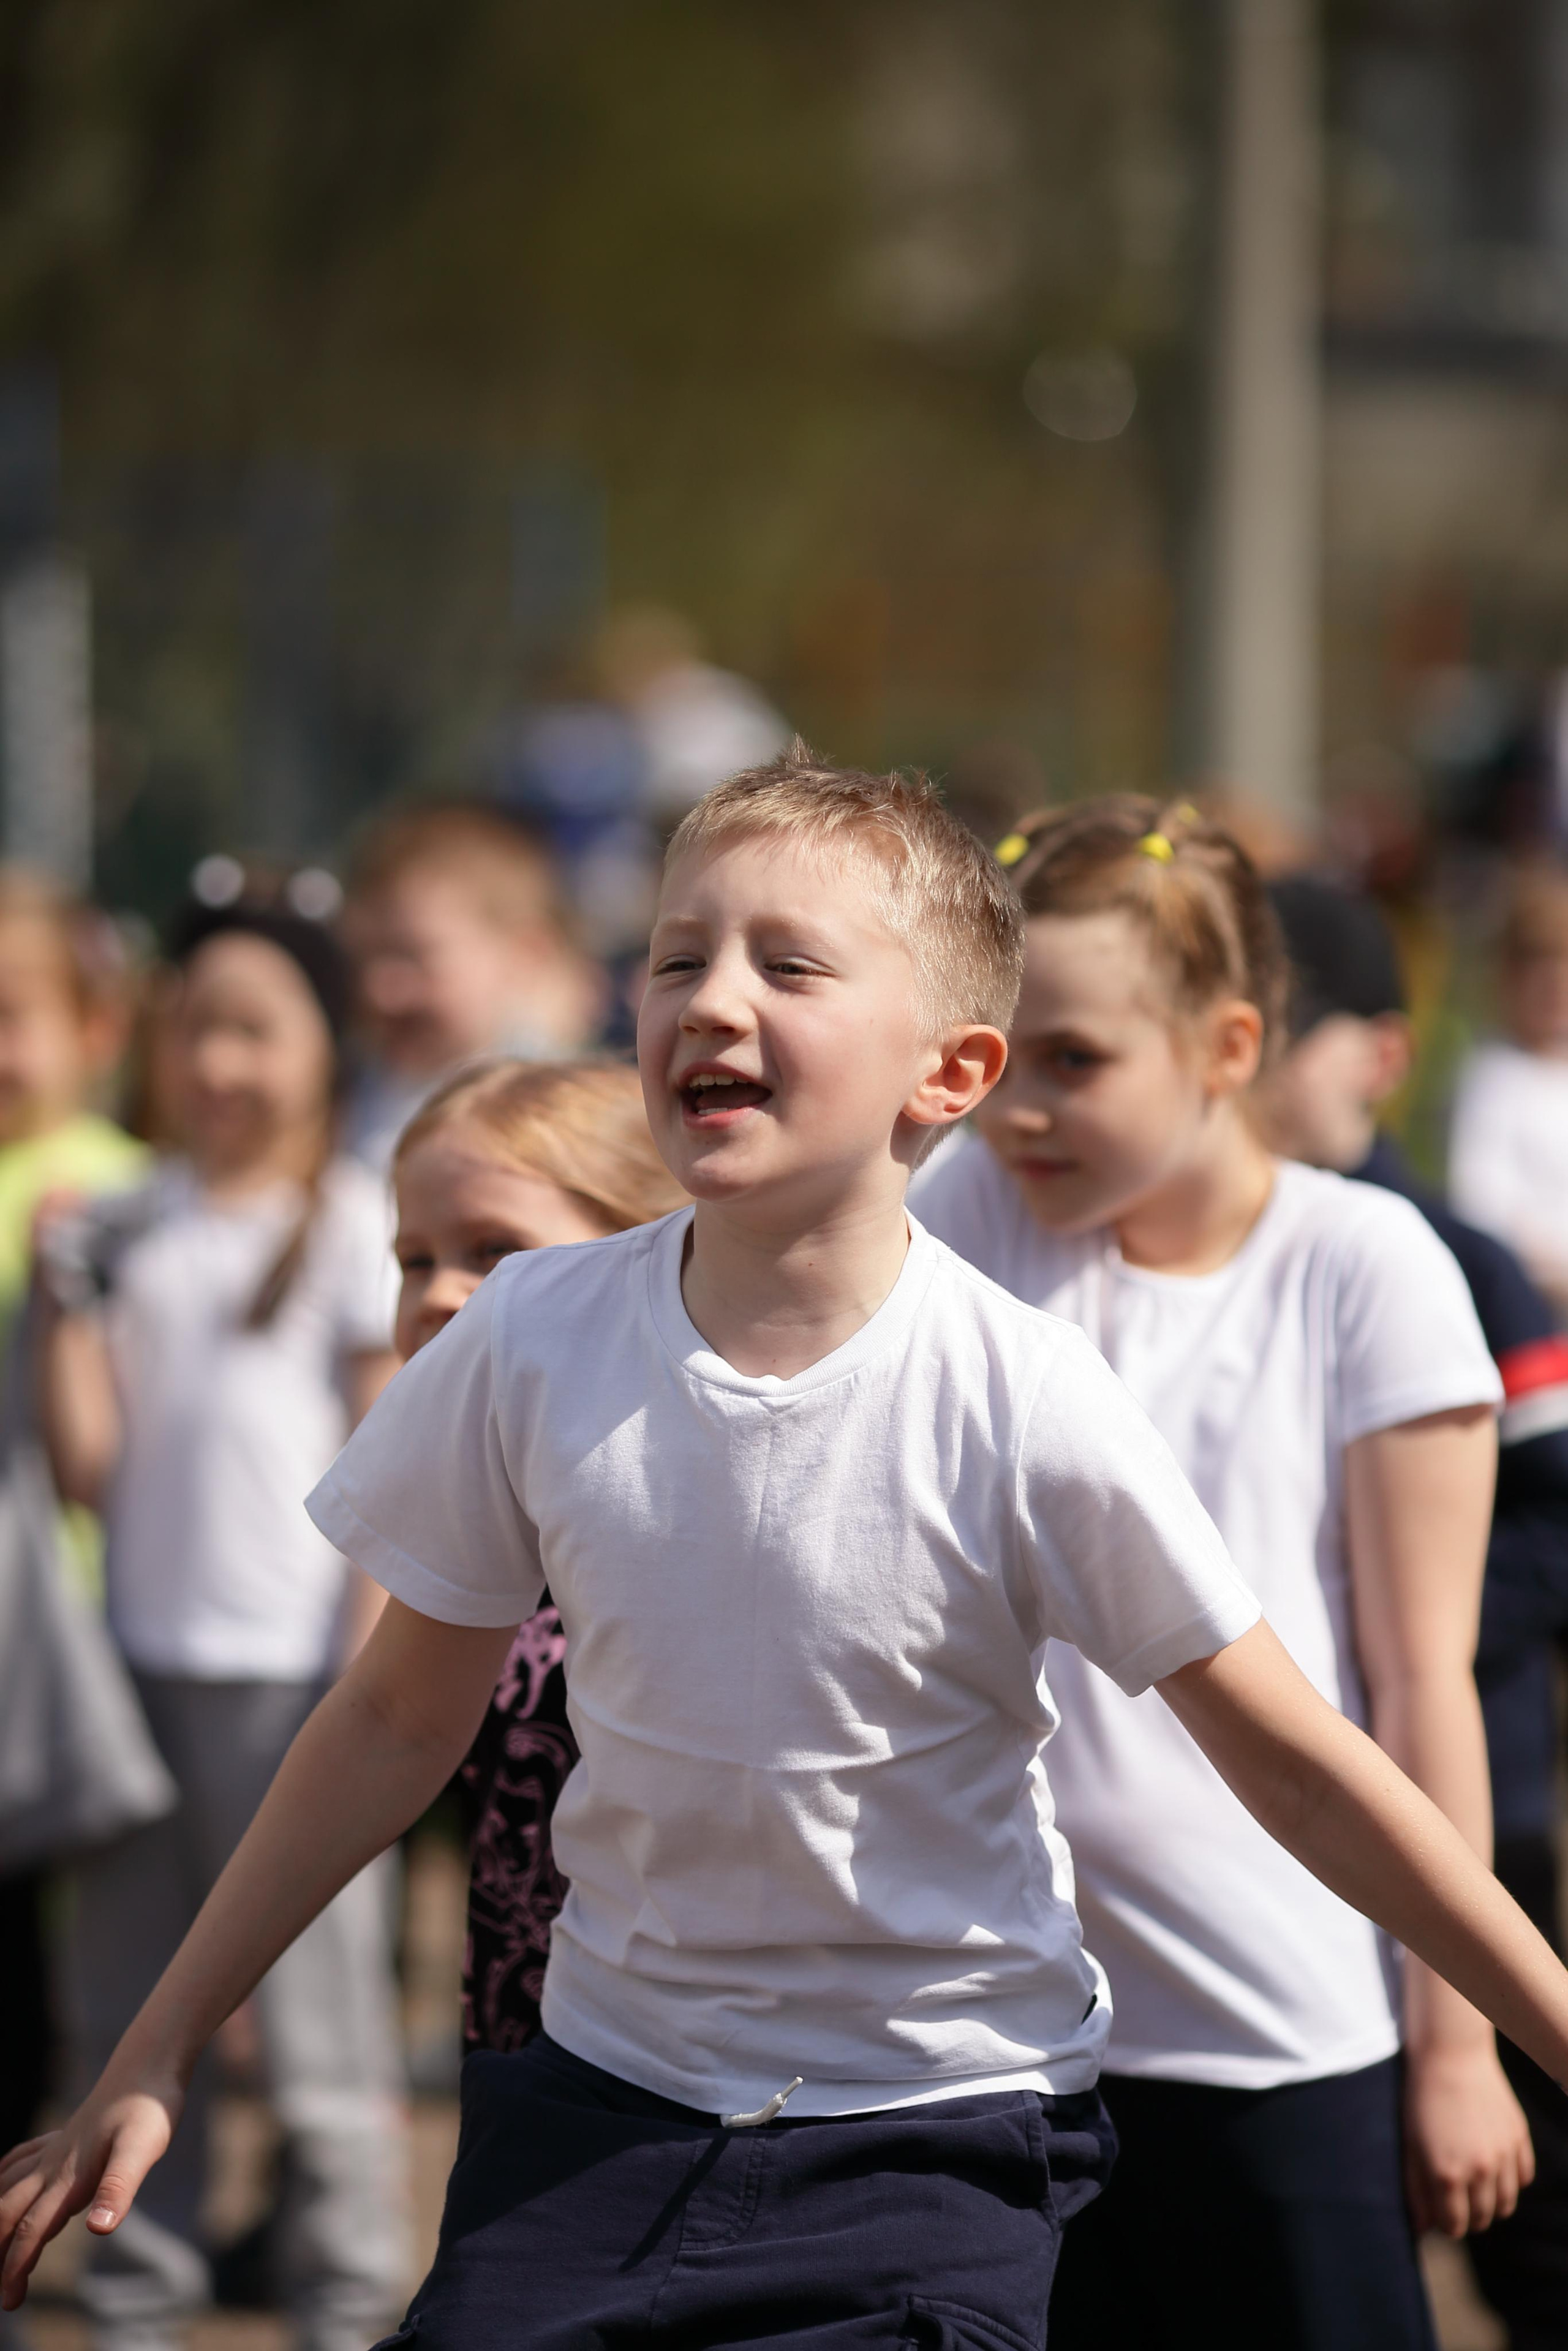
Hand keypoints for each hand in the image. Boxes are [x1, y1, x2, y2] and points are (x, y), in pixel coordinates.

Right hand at [0, 2074, 181, 2309]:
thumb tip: (97, 2229)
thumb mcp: (143, 2148)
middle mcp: (55, 2165)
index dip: (15, 2268)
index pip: (31, 2231)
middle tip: (3, 2294)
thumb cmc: (150, 2107)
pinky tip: (3, 2181)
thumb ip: (119, 2187)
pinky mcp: (65, 2136)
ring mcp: (57, 2149)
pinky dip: (4, 2177)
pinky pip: (21, 2159)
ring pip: (9, 2187)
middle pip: (9, 2213)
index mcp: (70, 2178)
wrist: (150, 2062)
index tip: (10, 2300)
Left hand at [1403, 2038, 1533, 2236]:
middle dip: (1468, 2217)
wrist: (1450, 2055)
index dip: (1446, 2224)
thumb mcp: (1409, 2145)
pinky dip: (1511, 2181)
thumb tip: (1420, 2230)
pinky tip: (1495, 2169)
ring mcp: (1503, 2154)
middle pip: (1482, 2219)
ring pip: (1506, 2204)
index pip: (1455, 2226)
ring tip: (1476, 2188)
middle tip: (1457, 2201)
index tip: (1440, 2213)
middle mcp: (1479, 2170)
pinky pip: (1523, 2178)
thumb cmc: (1421, 2100)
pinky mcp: (1519, 2137)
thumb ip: (1416, 2190)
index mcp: (1446, 2175)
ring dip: (1491, 2204)